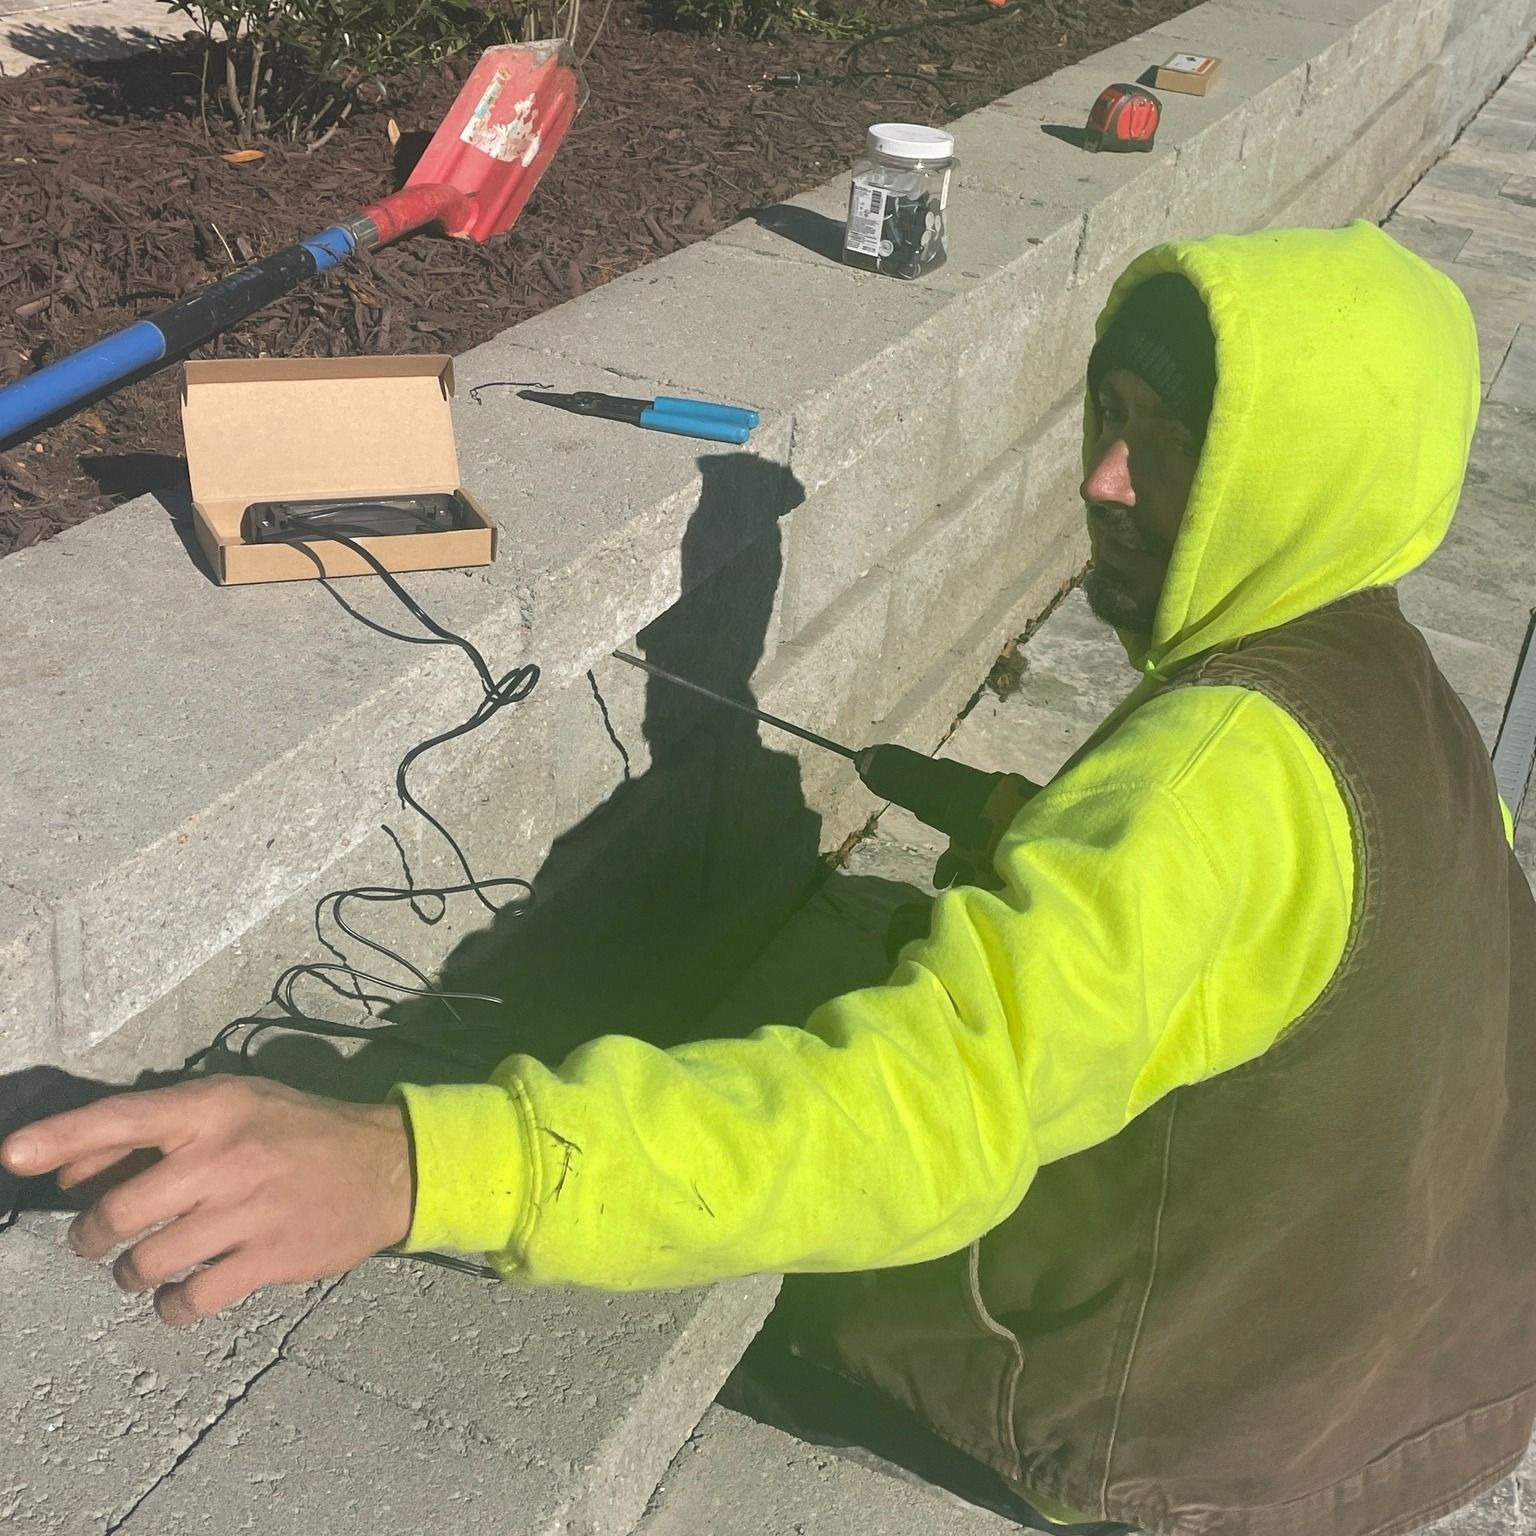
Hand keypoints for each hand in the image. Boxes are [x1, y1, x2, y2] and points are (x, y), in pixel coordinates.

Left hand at [0, 1074, 413, 1327]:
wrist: (387, 1164)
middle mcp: (224, 1156)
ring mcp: (246, 1210)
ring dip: (131, 1274)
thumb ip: (157, 1131)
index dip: (62, 1138)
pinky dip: (173, 1307)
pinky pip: (190, 1300)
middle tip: (99, 1241)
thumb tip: (72, 1170)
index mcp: (212, 1108)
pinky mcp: (268, 1258)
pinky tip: (183, 1295)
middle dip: (92, 1236)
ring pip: (146, 1262)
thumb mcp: (234, 1106)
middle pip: (119, 1211)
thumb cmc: (299, 1131)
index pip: (122, 1118)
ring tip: (148, 1267)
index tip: (12, 1155)